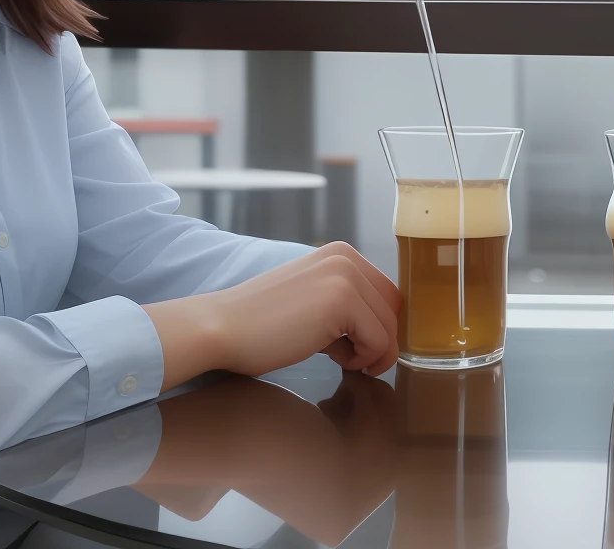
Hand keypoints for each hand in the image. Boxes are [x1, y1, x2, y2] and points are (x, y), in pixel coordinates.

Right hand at [145, 242, 404, 388]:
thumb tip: (381, 330)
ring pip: (390, 328)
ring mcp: (346, 276)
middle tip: (350, 358)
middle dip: (378, 340)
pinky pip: (380, 342)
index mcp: (341, 254)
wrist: (220, 329)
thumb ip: (345, 305)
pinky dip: (362, 359)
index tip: (354, 345)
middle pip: (393, 309)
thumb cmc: (260, 326)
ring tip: (338, 358)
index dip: (378, 326)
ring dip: (369, 352)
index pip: (387, 294)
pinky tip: (333, 359)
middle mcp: (347, 258)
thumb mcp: (311, 301)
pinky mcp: (343, 301)